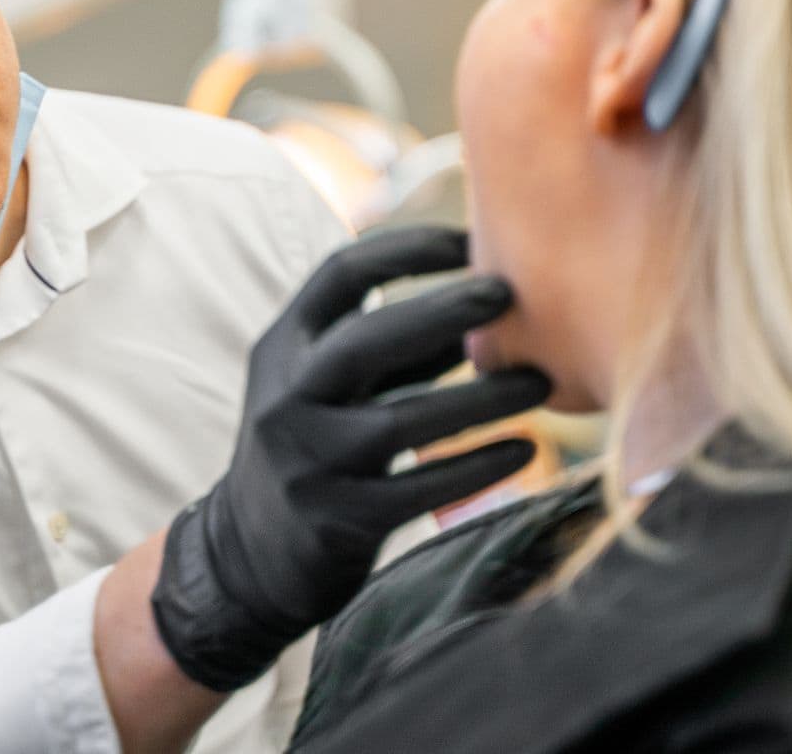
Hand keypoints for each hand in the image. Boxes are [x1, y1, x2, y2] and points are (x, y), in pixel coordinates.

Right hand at [150, 225, 551, 690]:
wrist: (250, 551)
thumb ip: (396, 342)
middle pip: (364, 341)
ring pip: (400, 422)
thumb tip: (494, 294)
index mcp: (284, 345)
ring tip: (541, 382)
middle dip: (440, 310)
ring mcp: (307, 462)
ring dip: (478, 400)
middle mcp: (286, 397)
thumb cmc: (317, 443)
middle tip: (508, 294)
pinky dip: (475, 467)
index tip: (472, 240)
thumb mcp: (332, 382)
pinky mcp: (338, 520)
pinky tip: (524, 451)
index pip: (340, 274)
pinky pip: (418, 489)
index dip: (407, 249)